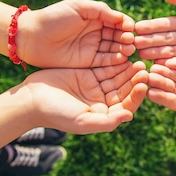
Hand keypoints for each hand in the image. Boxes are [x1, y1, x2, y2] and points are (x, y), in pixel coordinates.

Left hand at [18, 0, 136, 67]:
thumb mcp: (78, 7)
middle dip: (126, 38)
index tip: (131, 28)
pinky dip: (114, 61)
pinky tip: (122, 60)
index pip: (117, 21)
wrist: (32, 37)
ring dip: (123, 50)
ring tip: (129, 51)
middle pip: (118, 36)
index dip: (125, 25)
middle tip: (131, 42)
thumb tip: (121, 17)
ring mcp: (93, 48)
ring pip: (114, 49)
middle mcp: (97, 32)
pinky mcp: (88, 62)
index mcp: (95, 17)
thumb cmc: (53, 18)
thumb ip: (101, 10)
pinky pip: (105, 62)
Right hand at [21, 61, 148, 133]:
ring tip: (136, 59)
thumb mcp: (82, 121)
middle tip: (143, 68)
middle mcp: (103, 101)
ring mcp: (96, 86)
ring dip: (127, 69)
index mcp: (104, 115)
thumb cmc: (56, 113)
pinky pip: (106, 66)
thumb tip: (129, 116)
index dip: (136, 96)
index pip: (126, 106)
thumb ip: (106, 122)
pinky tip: (123, 53)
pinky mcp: (89, 73)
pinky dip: (115, 61)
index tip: (142, 85)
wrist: (32, 98)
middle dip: (134, 80)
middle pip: (124, 90)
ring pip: (117, 77)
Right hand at [134, 0, 175, 65]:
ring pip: (169, 52)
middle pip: (164, 40)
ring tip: (141, 56)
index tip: (136, 28)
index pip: (164, 25)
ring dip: (155, 54)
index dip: (151, 27)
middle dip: (148, 41)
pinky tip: (157, 67)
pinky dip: (170, 66)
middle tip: (132, 44)